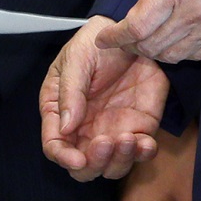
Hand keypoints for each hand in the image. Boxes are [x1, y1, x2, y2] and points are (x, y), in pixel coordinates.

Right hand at [40, 16, 170, 180]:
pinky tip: (145, 142)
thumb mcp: (78, 59)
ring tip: (129, 137)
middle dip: (95, 163)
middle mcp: (85, 128)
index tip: (78, 159)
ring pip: (112, 166)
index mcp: (61, 111)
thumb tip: (66, 128)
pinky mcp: (139, 128)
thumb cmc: (97, 43)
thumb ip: (71, 91)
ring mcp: (112, 131)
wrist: (133, 34)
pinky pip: (140, 153)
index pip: (55, 145)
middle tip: (107, 142)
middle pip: (84, 166)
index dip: (64, 157)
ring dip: (119, 161)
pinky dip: (143, 154)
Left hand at [99, 0, 200, 62]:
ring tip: (145, 40)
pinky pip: (200, 54)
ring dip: (154, 52)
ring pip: (175, 55)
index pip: (137, 26)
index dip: (116, 36)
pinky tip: (176, 41)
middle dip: (130, 46)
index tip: (104, 37)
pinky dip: (181, 53)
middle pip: (152, 46)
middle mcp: (196, 12)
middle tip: (121, 38)